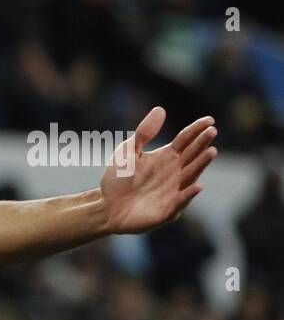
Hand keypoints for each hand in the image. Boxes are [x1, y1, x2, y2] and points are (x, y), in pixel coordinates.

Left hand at [100, 107, 217, 234]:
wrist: (106, 207)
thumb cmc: (118, 179)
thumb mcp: (128, 152)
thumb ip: (143, 133)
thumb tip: (160, 109)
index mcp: (167, 157)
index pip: (186, 140)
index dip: (197, 130)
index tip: (209, 120)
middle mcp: (175, 172)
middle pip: (192, 156)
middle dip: (202, 144)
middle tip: (212, 132)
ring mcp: (174, 191)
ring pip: (191, 176)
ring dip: (201, 165)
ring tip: (211, 152)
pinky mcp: (168, 210)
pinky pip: (180, 202)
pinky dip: (188, 195)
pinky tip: (197, 186)